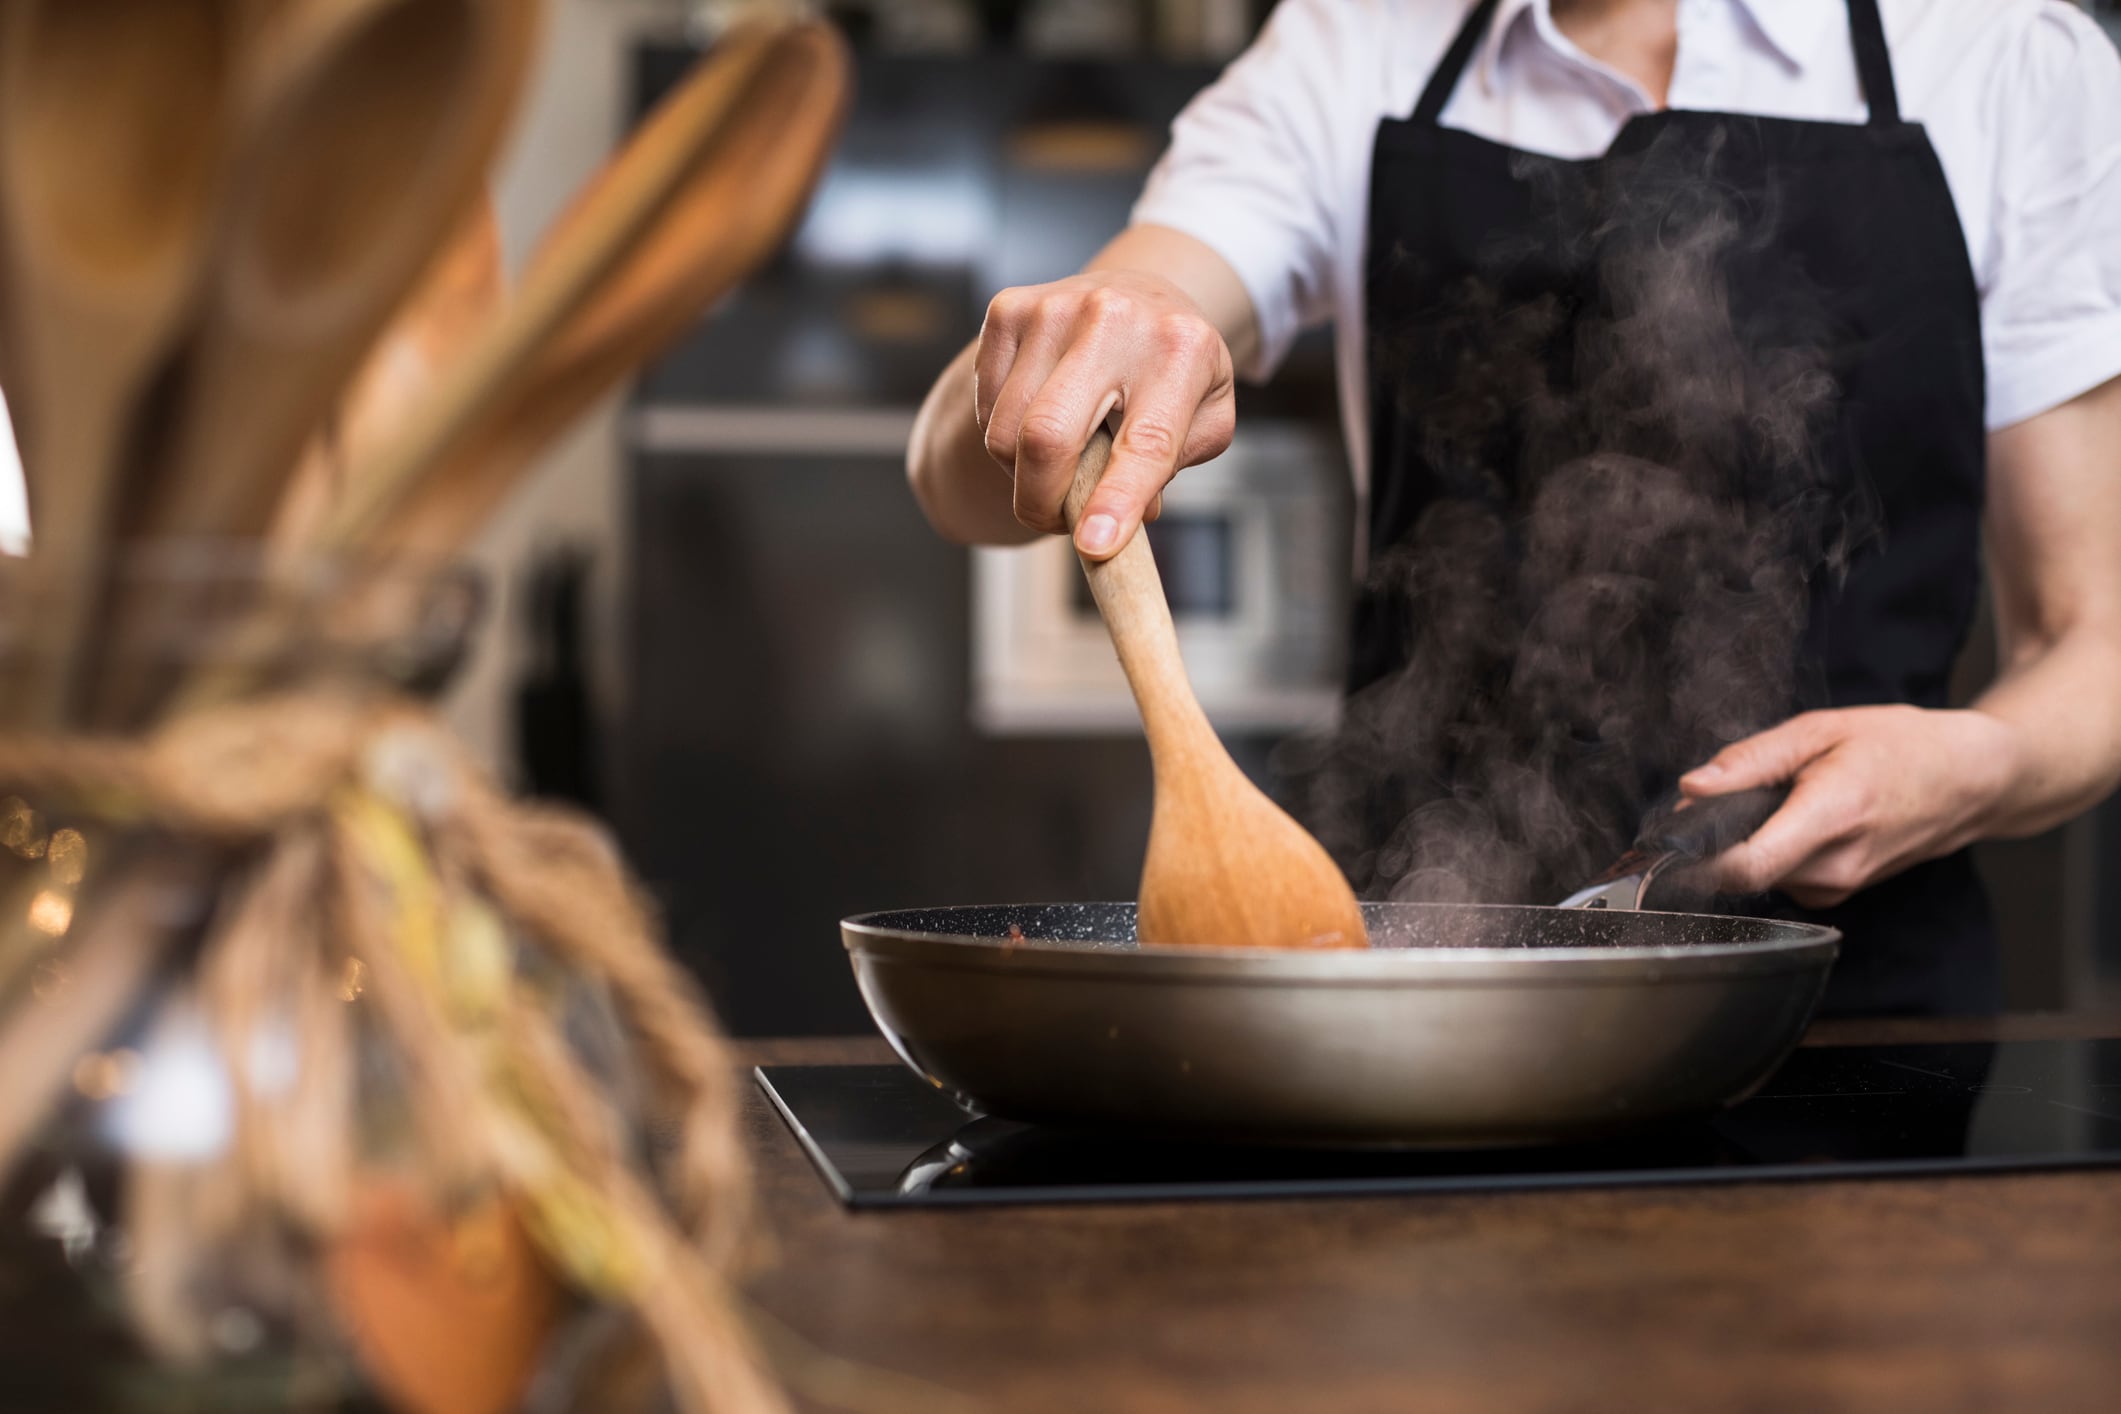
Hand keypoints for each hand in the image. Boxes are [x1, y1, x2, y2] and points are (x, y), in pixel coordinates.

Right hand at [972, 270, 1235, 558]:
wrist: (1139, 295)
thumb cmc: (1174, 370)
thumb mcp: (1205, 420)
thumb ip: (1172, 469)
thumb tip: (1125, 514)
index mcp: (1181, 349)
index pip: (1145, 443)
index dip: (1116, 500)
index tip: (1093, 546)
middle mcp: (1114, 318)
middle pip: (1047, 437)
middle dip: (1041, 501)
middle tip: (1056, 522)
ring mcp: (1053, 308)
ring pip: (1007, 432)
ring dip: (1023, 472)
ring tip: (1060, 463)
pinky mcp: (1008, 309)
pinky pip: (987, 408)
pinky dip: (1006, 435)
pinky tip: (1039, 418)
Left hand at [1678, 705, 2024, 907]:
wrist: (1972, 781)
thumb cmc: (1903, 746)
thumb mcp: (1822, 730)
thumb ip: (1752, 760)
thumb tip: (1692, 786)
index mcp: (1832, 815)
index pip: (1747, 866)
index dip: (1699, 857)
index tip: (1675, 835)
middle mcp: (1837, 865)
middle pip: (1744, 869)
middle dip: (1725, 834)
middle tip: (1740, 791)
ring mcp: (1842, 886)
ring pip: (1763, 874)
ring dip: (1754, 840)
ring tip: (1787, 799)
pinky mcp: (1841, 893)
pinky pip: (1785, 876)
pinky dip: (1778, 849)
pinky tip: (1803, 819)